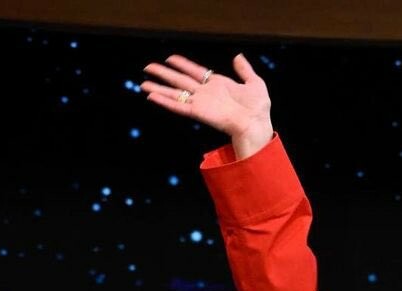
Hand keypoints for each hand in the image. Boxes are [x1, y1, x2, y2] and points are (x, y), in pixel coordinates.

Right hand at [140, 52, 271, 141]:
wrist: (256, 123)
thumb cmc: (258, 108)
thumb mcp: (254, 82)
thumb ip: (244, 70)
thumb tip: (237, 57)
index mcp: (217, 85)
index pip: (195, 72)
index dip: (183, 64)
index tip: (170, 58)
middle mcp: (206, 94)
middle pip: (180, 81)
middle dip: (164, 74)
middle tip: (147, 67)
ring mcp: (201, 103)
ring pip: (175, 93)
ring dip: (159, 87)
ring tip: (143, 83)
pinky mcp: (198, 112)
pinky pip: (179, 106)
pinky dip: (165, 101)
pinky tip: (152, 96)